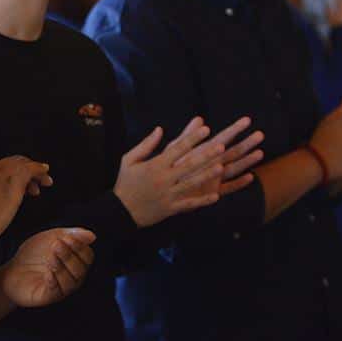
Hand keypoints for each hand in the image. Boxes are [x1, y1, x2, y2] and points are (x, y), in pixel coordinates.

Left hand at [3, 228, 95, 307]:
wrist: (12, 268)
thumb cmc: (34, 253)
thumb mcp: (52, 237)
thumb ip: (72, 234)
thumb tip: (93, 236)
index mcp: (76, 261)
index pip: (87, 256)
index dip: (79, 246)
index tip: (67, 238)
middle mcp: (73, 277)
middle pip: (80, 269)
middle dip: (69, 255)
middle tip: (55, 246)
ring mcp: (62, 288)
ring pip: (71, 281)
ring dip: (61, 267)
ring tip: (49, 257)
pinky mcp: (49, 297)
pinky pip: (57, 291)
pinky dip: (53, 280)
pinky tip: (47, 272)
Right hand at [114, 117, 261, 227]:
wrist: (120, 212)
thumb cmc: (125, 183)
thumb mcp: (129, 160)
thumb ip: (146, 145)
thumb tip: (160, 129)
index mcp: (155, 165)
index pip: (177, 148)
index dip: (192, 138)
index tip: (206, 128)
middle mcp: (163, 179)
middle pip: (188, 165)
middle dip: (206, 155)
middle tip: (221, 146)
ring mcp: (168, 195)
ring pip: (191, 184)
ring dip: (207, 176)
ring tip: (221, 167)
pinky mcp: (170, 209)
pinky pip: (189, 205)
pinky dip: (202, 201)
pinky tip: (216, 196)